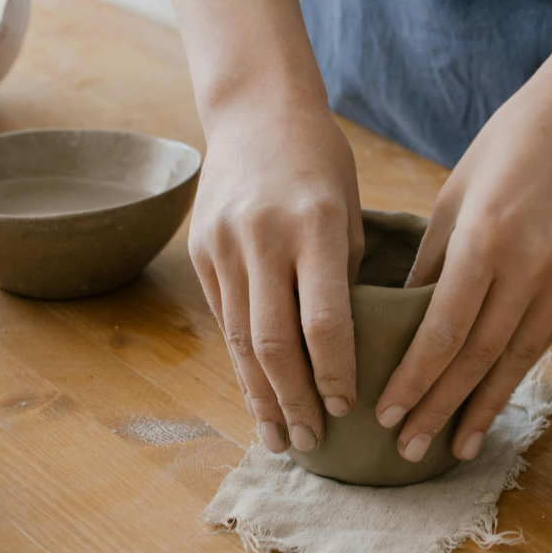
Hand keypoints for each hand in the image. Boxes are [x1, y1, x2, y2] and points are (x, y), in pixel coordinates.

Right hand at [189, 88, 363, 453]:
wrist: (256, 110)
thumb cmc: (321, 163)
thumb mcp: (350, 212)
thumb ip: (343, 278)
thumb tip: (343, 352)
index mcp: (317, 225)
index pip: (324, 321)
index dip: (334, 374)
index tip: (347, 409)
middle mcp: (264, 237)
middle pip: (273, 342)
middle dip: (294, 401)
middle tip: (311, 441)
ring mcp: (225, 244)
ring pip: (240, 339)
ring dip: (260, 395)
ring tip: (279, 436)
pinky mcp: (201, 250)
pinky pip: (223, 318)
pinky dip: (241, 362)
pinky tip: (256, 393)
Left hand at [375, 70, 551, 462]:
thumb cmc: (504, 149)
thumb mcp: (453, 198)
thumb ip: (432, 264)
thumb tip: (404, 324)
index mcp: (484, 239)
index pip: (442, 330)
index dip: (413, 379)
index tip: (385, 413)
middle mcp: (529, 267)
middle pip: (476, 356)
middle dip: (438, 407)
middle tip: (406, 449)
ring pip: (514, 359)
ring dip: (480, 408)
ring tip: (452, 449)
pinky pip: (543, 342)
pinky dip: (514, 377)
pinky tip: (492, 403)